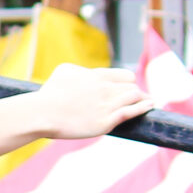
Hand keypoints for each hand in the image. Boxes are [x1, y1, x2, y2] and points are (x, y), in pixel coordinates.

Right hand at [32, 62, 153, 139]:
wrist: (42, 113)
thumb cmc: (49, 93)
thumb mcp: (64, 71)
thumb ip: (81, 71)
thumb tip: (87, 74)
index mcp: (96, 75)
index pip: (125, 76)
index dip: (129, 83)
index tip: (129, 89)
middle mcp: (105, 88)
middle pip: (132, 87)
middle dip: (137, 93)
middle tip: (139, 98)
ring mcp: (106, 105)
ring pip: (134, 97)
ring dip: (142, 100)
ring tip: (148, 102)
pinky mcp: (105, 122)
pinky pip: (131, 112)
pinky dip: (143, 108)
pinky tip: (150, 106)